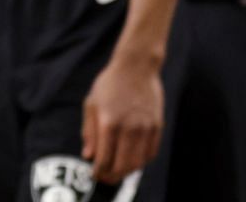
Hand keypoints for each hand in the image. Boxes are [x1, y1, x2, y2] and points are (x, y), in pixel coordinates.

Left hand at [82, 54, 163, 183]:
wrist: (136, 67)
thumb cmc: (109, 84)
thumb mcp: (91, 104)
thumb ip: (89, 132)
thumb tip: (88, 156)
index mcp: (109, 123)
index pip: (104, 159)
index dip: (99, 172)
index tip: (95, 175)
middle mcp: (129, 128)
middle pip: (122, 166)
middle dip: (112, 176)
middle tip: (106, 178)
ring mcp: (145, 129)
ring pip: (138, 163)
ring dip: (127, 172)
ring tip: (118, 171)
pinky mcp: (157, 127)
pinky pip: (151, 153)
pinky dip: (141, 161)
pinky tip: (132, 159)